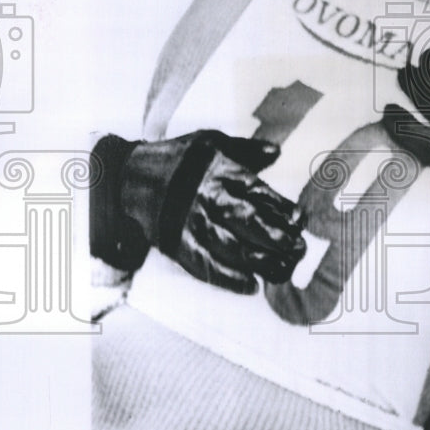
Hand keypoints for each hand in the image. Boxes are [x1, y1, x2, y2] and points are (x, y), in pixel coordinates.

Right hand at [92, 130, 305, 293]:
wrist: (131, 178)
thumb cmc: (180, 160)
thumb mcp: (212, 143)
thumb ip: (246, 150)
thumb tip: (277, 152)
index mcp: (220, 173)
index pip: (256, 192)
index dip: (280, 207)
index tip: (298, 220)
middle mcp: (207, 199)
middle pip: (246, 222)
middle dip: (275, 237)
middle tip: (297, 248)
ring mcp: (191, 225)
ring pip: (230, 249)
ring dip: (260, 263)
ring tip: (283, 271)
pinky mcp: (177, 245)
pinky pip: (205, 267)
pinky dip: (229, 280)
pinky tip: (251, 287)